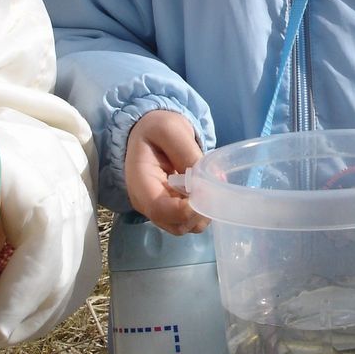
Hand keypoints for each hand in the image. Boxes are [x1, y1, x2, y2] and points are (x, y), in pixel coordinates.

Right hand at [125, 110, 207, 235]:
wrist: (150, 130)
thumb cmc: (156, 127)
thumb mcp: (170, 129)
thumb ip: (187, 153)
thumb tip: (205, 180)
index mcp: (140, 182)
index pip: (160, 210)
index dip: (186, 211)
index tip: (207, 195)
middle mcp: (146, 202)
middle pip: (174, 225)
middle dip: (198, 213)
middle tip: (214, 190)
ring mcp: (158, 207)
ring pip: (184, 226)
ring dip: (202, 213)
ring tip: (211, 187)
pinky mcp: (169, 207)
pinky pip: (187, 219)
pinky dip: (201, 209)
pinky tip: (207, 189)